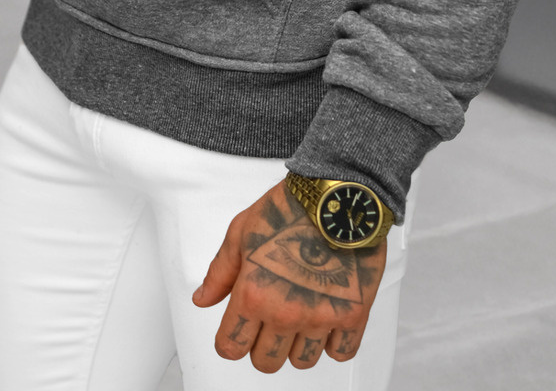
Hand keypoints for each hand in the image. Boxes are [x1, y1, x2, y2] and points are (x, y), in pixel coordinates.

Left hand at [193, 179, 385, 372]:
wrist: (336, 195)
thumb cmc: (290, 206)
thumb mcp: (241, 232)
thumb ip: (220, 272)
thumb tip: (203, 300)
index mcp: (253, 294)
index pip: (230, 347)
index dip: (230, 340)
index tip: (237, 331)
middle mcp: (286, 313)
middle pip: (265, 361)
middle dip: (262, 345)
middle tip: (268, 321)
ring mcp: (320, 317)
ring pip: (302, 361)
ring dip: (297, 345)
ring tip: (300, 316)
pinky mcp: (352, 314)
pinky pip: (340, 353)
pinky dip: (333, 342)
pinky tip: (327, 320)